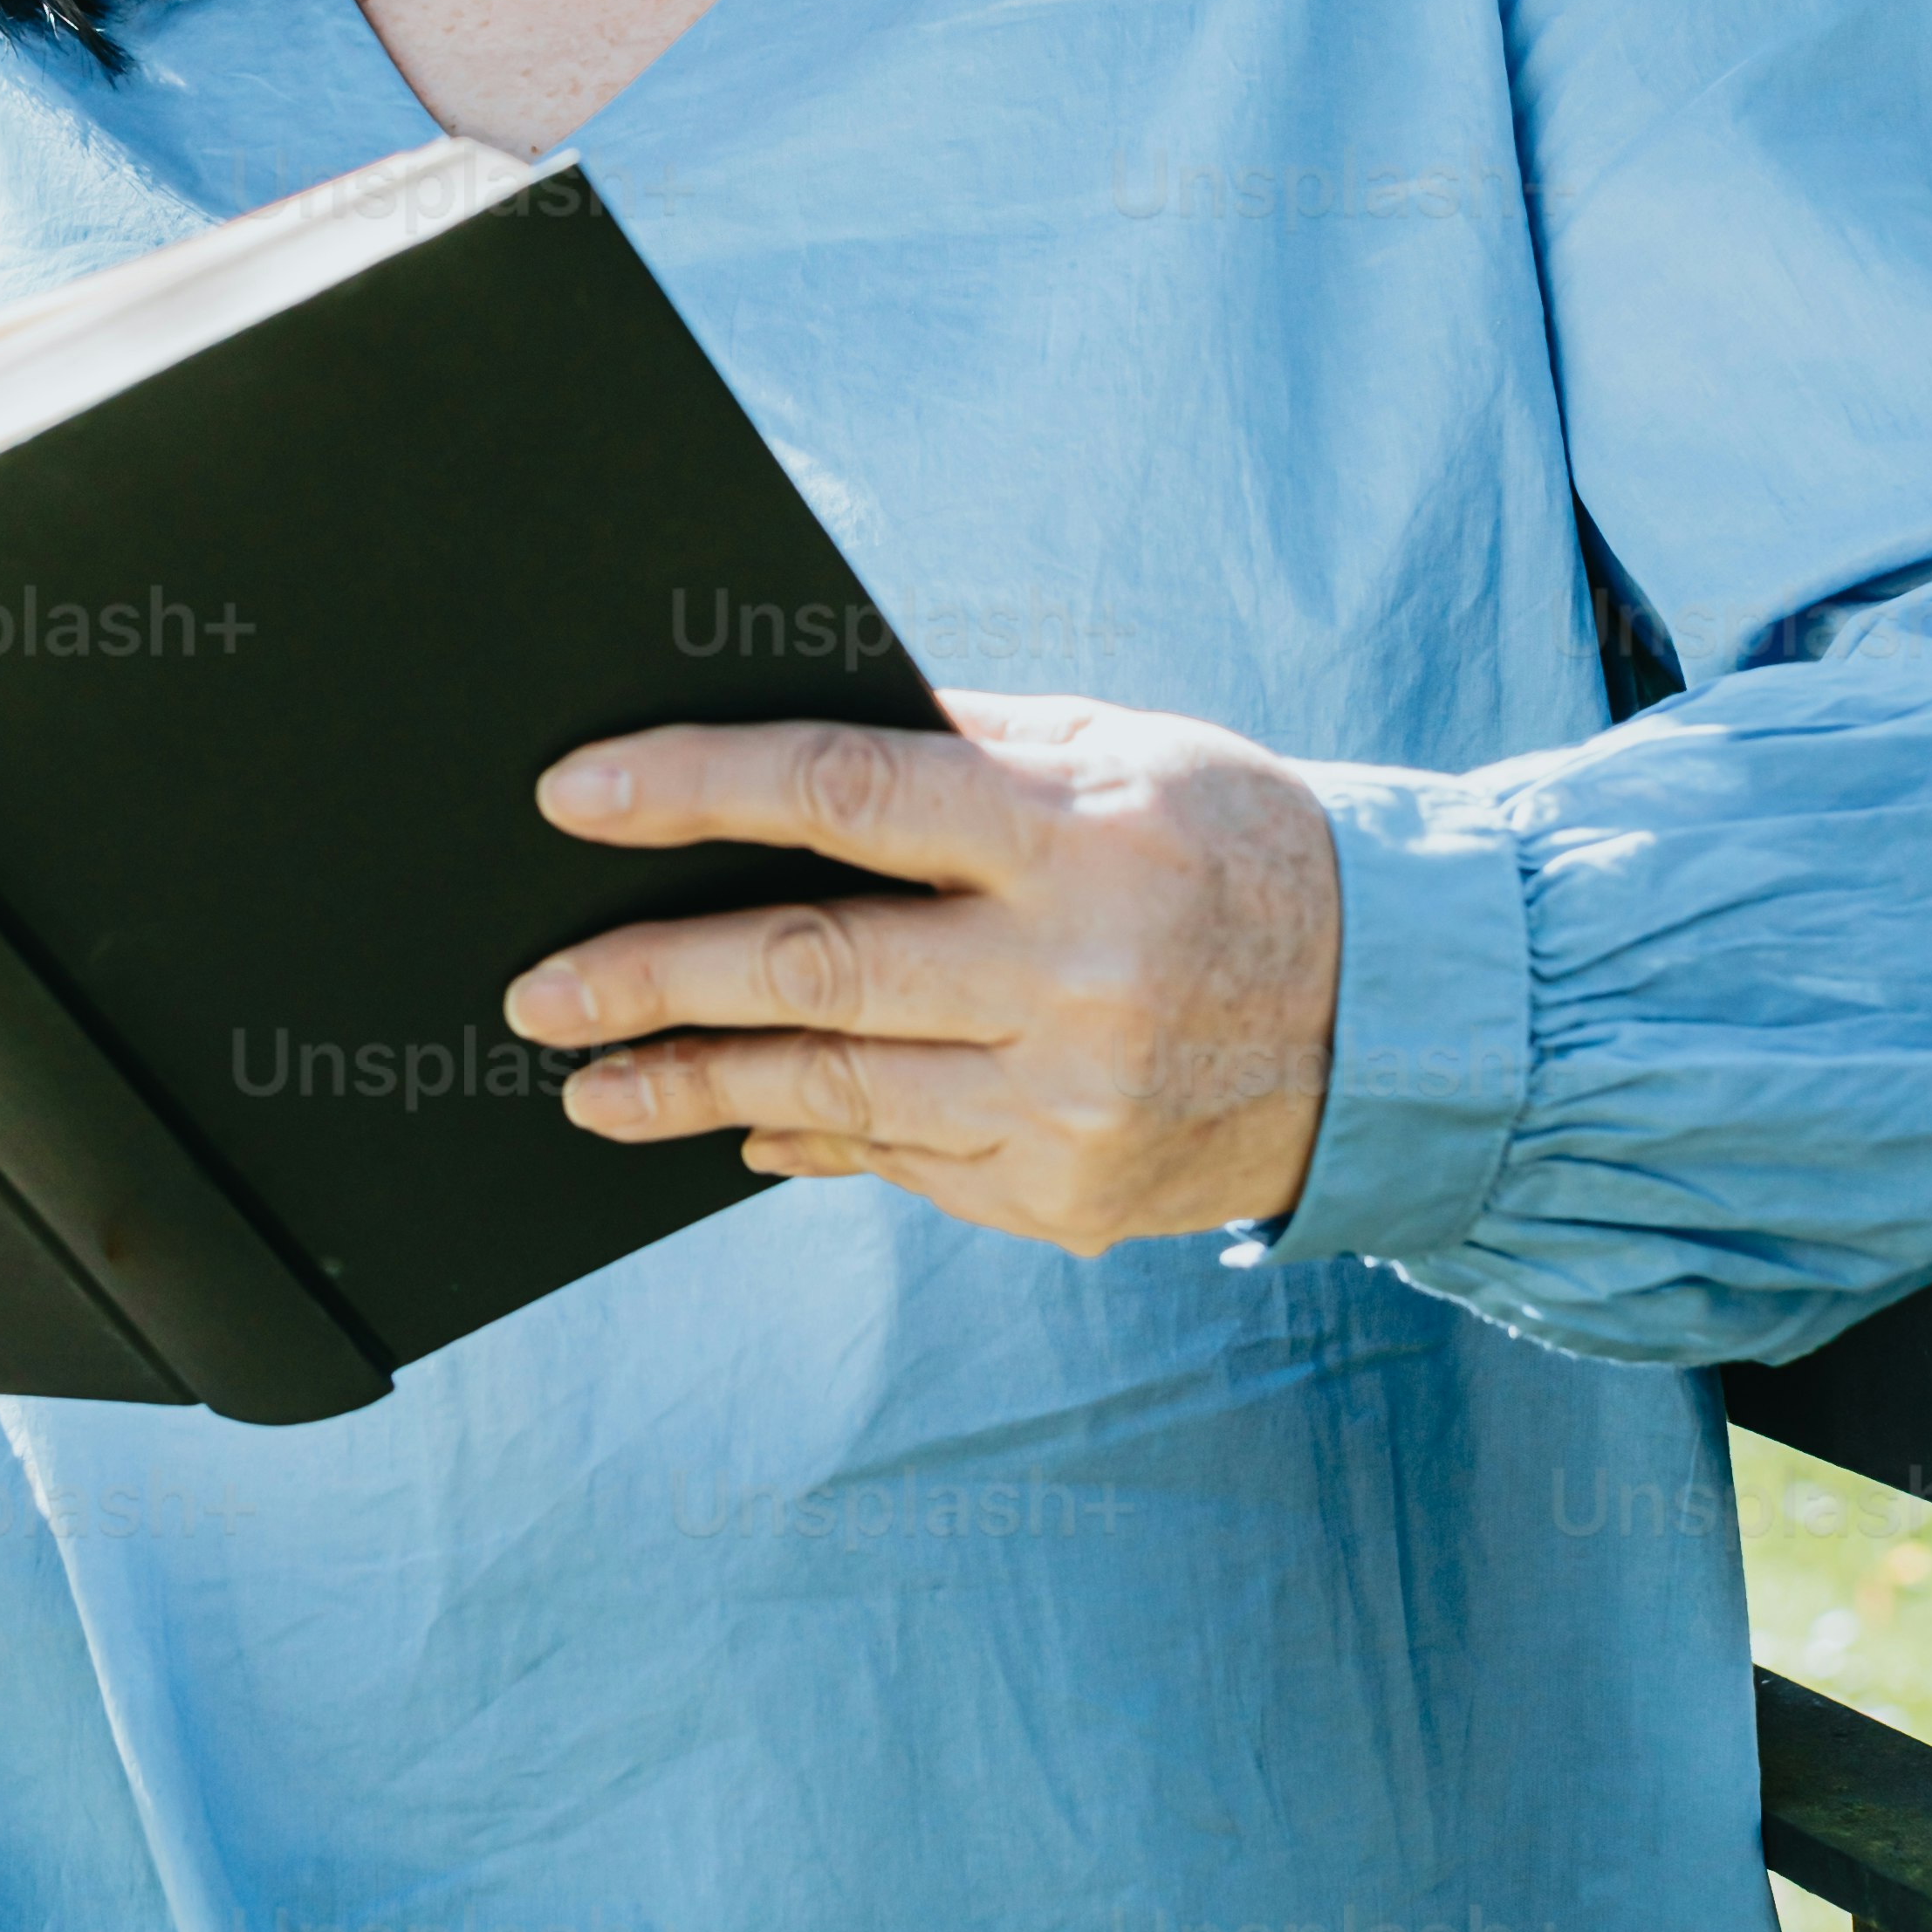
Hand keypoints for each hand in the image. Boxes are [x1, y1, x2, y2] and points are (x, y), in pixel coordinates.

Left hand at [502, 695, 1341, 1253]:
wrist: (1396, 1014)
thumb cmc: (1230, 844)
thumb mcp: (1117, 752)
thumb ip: (957, 743)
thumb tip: (770, 735)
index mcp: (1073, 831)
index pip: (843, 791)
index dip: (695, 788)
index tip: (574, 797)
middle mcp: (1070, 974)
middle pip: (808, 968)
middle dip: (648, 980)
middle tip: (534, 991)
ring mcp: (1069, 1101)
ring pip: (831, 1091)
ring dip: (689, 1087)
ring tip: (590, 1085)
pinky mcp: (1068, 1196)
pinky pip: (900, 1164)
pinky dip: (808, 1138)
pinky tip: (737, 1124)